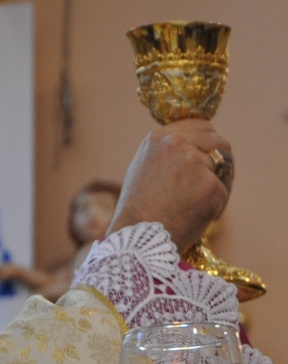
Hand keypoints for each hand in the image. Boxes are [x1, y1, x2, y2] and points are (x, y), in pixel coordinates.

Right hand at [108, 119, 231, 253]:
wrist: (138, 238)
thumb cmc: (138, 209)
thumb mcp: (145, 167)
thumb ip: (168, 152)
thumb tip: (196, 145)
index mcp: (159, 137)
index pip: (201, 125)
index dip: (206, 143)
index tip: (204, 158)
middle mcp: (177, 143)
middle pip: (219, 141)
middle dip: (217, 161)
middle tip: (204, 184)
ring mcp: (195, 163)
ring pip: (225, 166)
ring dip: (218, 183)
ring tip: (194, 204)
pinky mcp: (211, 186)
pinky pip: (224, 191)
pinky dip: (215, 206)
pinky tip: (194, 216)